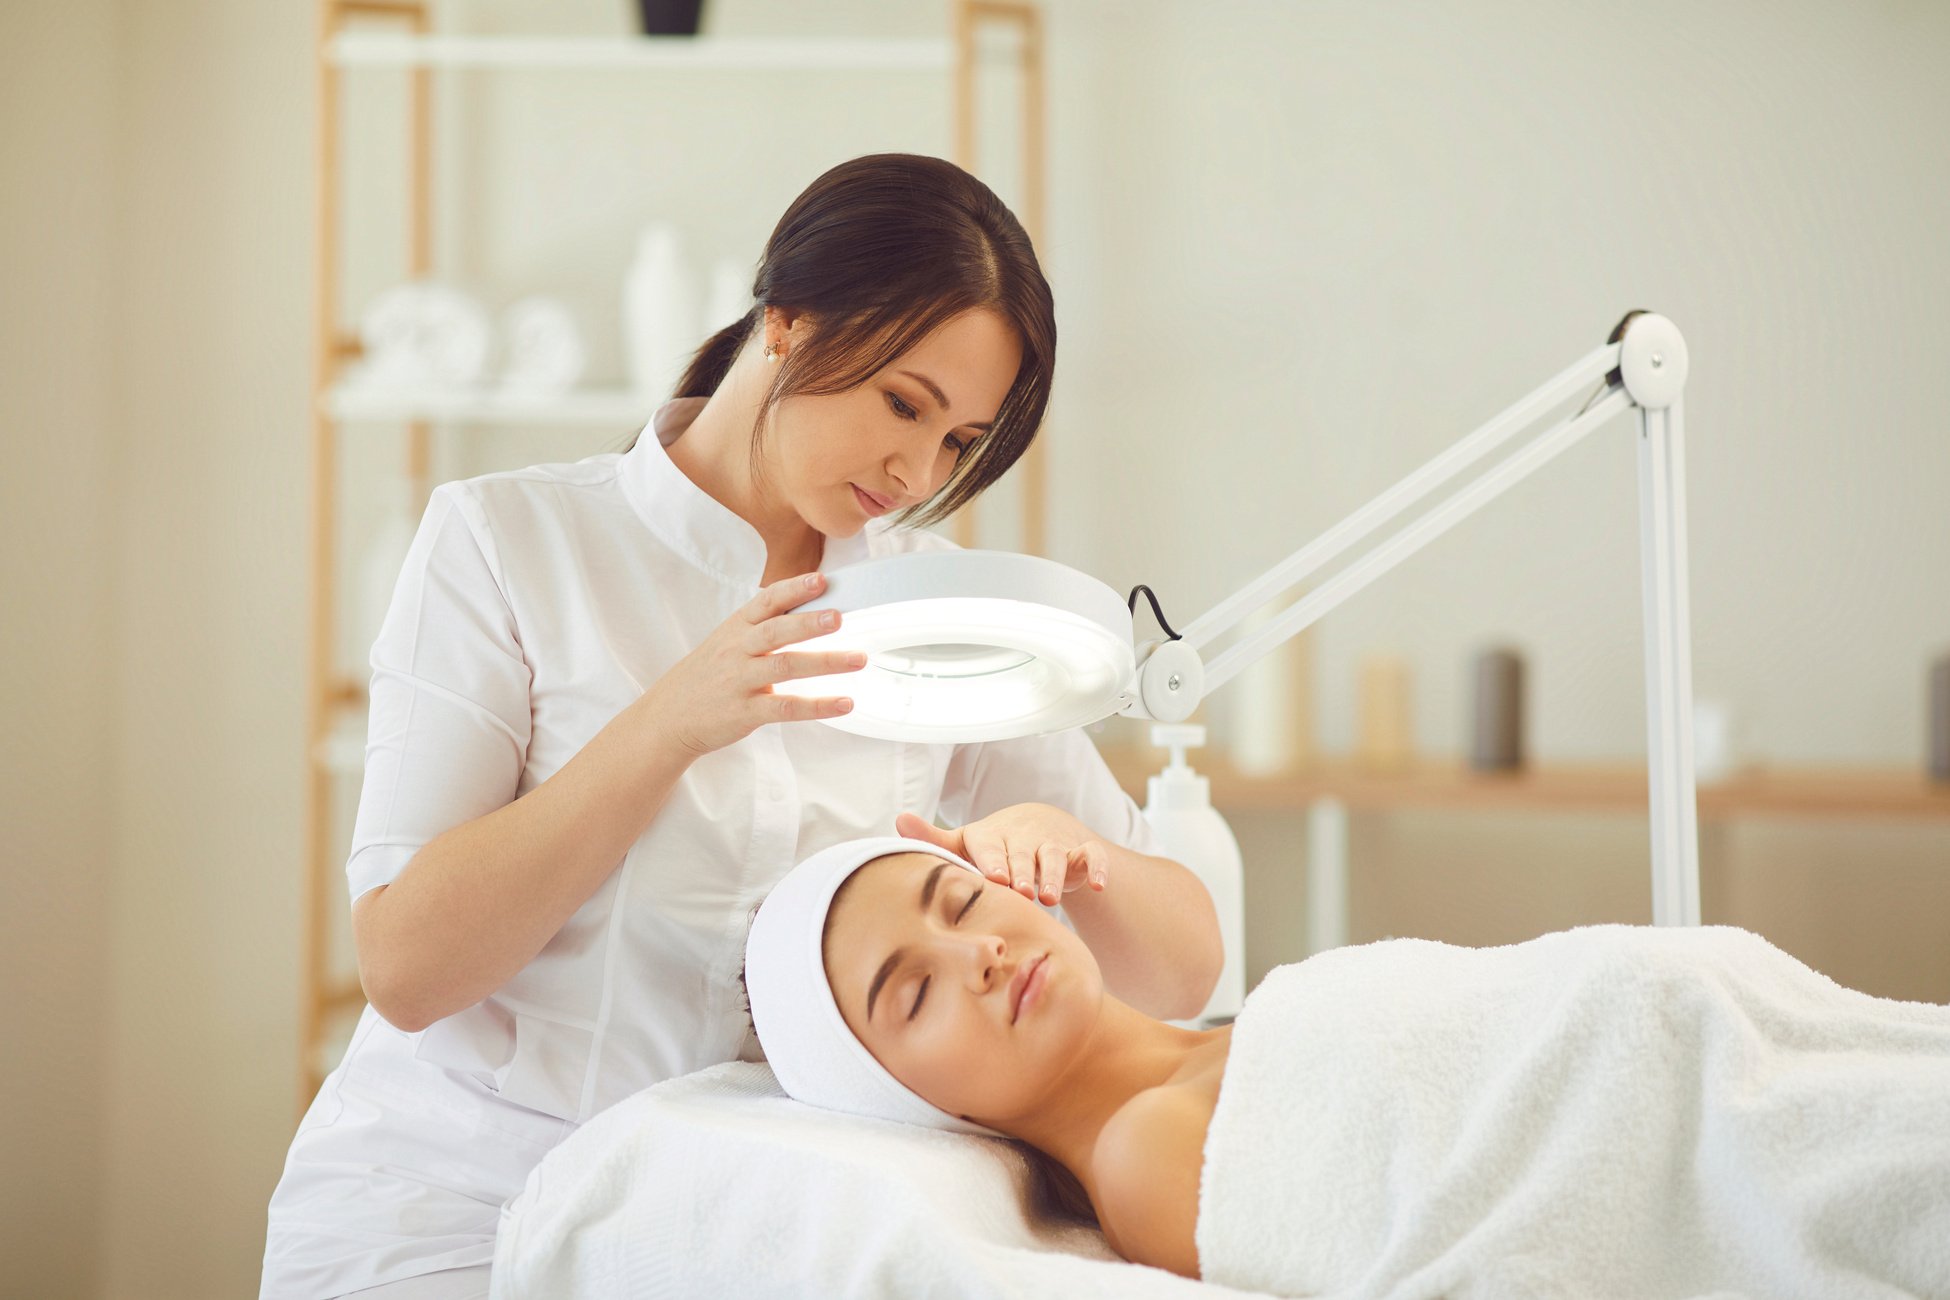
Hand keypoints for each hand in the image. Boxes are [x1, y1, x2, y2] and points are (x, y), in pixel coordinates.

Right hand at [647, 571, 865, 757]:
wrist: (668, 716)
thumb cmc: (708, 675)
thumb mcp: (727, 642)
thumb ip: (762, 627)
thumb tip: (811, 609)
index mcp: (736, 628)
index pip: (766, 602)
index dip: (794, 589)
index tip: (822, 579)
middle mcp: (738, 651)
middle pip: (776, 631)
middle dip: (809, 622)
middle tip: (840, 616)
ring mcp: (740, 681)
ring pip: (785, 666)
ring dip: (825, 662)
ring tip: (858, 659)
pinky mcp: (745, 712)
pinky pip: (786, 708)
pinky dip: (817, 706)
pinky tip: (845, 703)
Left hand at [894, 805, 1110, 906]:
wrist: (1041, 826)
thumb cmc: (995, 845)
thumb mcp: (966, 842)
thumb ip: (934, 838)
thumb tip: (899, 820)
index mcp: (993, 836)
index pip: (991, 846)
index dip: (993, 860)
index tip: (993, 876)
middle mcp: (1024, 836)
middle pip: (1024, 854)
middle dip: (1023, 872)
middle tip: (1021, 892)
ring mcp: (1054, 842)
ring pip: (1056, 856)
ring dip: (1055, 874)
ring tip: (1050, 897)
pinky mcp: (1080, 850)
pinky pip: (1092, 855)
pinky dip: (1097, 867)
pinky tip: (1098, 884)